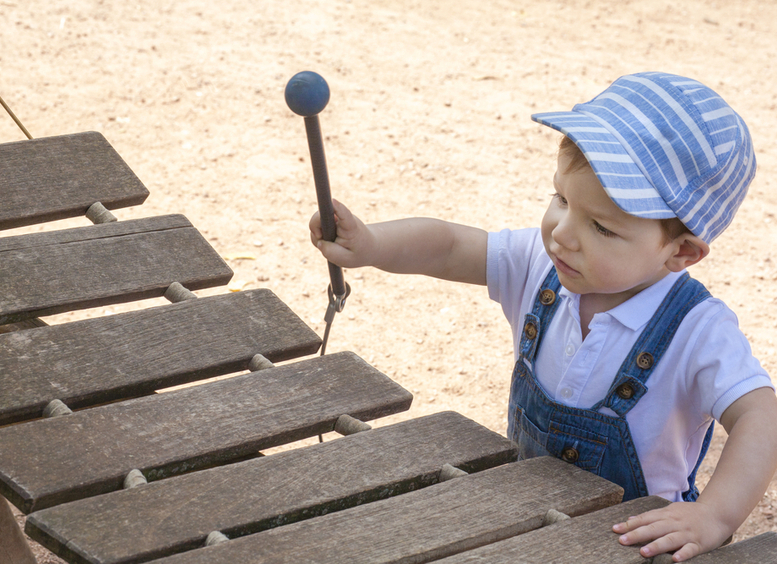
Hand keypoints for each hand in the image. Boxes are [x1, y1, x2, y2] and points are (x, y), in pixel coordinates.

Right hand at [309, 199, 377, 267]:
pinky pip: (316, 224)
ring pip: (316, 221)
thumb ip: (332, 253)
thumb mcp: (347, 260)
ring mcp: (335, 217)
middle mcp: (342, 218)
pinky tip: (325, 241)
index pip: (345, 215)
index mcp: (351, 228)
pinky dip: (317, 234)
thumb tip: (319, 242)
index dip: (338, 208)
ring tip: (329, 244)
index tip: (333, 201)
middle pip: (321, 216)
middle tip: (320, 238)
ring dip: (316, 234)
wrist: (367, 246)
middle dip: (315, 227)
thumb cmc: (359, 252)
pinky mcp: (330, 218)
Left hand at [613, 501, 732, 561]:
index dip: (630, 524)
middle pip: (653, 528)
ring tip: (643, 552)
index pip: (645, 519)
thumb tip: (631, 518)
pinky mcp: (700, 543)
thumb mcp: (670, 511)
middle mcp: (675, 523)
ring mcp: (687, 533)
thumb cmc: (690, 514)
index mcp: (666, 514)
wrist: (718, 513)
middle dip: (637, 534)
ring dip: (656, 545)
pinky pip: (690, 549)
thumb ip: (651, 516)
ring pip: (670, 539)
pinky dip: (683, 554)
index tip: (615, 529)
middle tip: (621, 540)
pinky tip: (674, 560)